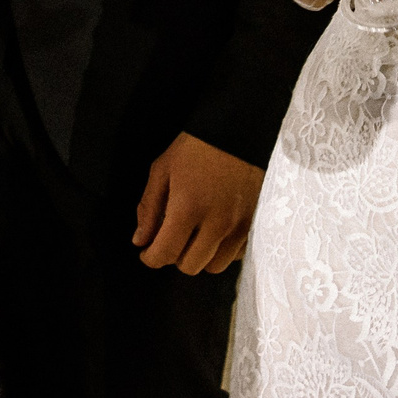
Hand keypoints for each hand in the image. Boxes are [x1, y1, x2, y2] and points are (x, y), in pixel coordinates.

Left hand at [133, 132, 261, 274]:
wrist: (239, 130)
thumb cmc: (196, 147)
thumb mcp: (162, 169)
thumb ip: (148, 208)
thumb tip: (140, 241)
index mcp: (188, 207)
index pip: (165, 253)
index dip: (150, 258)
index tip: (147, 251)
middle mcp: (216, 222)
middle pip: (190, 266)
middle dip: (175, 256)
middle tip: (173, 237)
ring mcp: (239, 225)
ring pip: (215, 266)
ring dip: (200, 256)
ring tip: (196, 234)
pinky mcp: (256, 223)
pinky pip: (237, 255)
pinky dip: (224, 250)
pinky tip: (217, 230)